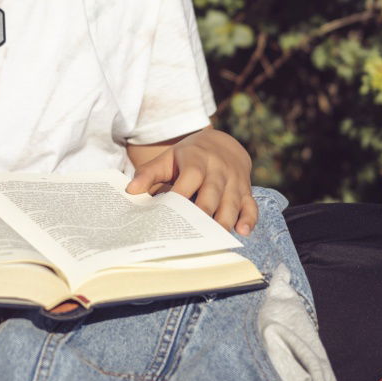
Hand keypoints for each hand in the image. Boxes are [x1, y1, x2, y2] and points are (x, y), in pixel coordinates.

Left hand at [125, 127, 257, 234]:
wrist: (222, 143)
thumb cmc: (189, 156)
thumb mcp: (168, 158)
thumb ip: (149, 173)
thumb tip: (130, 191)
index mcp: (197, 159)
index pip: (191, 176)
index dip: (182, 193)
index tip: (170, 212)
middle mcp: (218, 169)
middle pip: (212, 191)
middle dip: (204, 211)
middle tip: (194, 231)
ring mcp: (234, 180)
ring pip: (232, 201)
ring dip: (225, 219)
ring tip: (217, 237)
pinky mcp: (246, 190)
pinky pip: (251, 205)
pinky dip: (249, 218)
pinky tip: (242, 232)